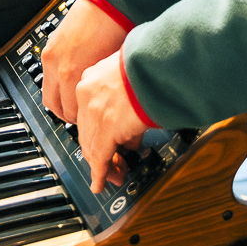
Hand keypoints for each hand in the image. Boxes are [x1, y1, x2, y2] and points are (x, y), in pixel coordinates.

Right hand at [41, 0, 127, 123]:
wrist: (107, 2)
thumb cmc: (117, 30)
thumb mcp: (110, 71)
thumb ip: (99, 92)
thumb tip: (101, 108)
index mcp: (72, 74)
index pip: (70, 113)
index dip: (82, 122)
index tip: (91, 123)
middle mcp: (57, 66)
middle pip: (54, 106)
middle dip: (68, 116)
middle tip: (82, 118)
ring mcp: (50, 55)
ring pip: (48, 91)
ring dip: (60, 100)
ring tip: (77, 101)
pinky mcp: (49, 46)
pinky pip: (48, 75)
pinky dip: (58, 83)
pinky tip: (73, 80)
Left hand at [74, 51, 150, 193]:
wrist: (161, 62)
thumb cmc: (153, 63)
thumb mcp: (129, 75)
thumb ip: (123, 97)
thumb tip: (129, 127)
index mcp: (90, 77)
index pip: (85, 113)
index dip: (95, 132)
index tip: (103, 142)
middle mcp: (87, 94)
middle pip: (85, 131)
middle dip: (97, 152)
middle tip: (111, 164)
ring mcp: (95, 111)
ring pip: (91, 146)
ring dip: (103, 165)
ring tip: (115, 175)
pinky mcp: (107, 128)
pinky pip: (100, 157)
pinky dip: (100, 174)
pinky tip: (100, 183)